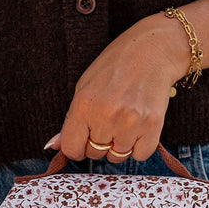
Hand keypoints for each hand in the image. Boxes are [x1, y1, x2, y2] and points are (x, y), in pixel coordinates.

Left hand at [46, 14, 183, 162]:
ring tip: (125, 121)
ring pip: (117, 156)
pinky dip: (139, 146)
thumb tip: (55, 146)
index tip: (83, 141)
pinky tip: (139, 126)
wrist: (152, 51)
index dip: (76, 148)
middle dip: (99, 143)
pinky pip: (140, 155)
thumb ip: (71, 120)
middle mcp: (106, 115)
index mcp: (84, 105)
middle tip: (108, 121)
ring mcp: (131, 122)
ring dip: (119, 145)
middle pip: (95, 154)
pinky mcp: (153, 126)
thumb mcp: (85, 87)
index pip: (72, 149)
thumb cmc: (116, 66)